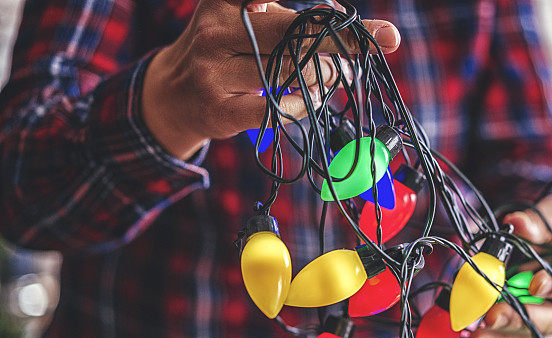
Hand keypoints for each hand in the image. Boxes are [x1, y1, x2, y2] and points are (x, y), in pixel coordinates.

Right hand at [142, 0, 400, 158]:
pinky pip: (279, 108)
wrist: (172, 94)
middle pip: (294, 32)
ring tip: (333, 74)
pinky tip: (310, 98)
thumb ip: (289, 17)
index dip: (320, 11)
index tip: (349, 15)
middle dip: (342, 40)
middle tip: (374, 44)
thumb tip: (350, 24)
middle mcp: (217, 29)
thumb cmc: (225, 49)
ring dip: (325, 75)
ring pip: (291, 72)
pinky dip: (305, 104)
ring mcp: (214, 71)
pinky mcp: (220, 109)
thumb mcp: (244, 17)